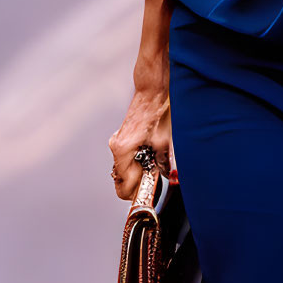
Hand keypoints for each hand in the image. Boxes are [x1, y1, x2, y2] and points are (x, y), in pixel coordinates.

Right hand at [108, 84, 172, 201]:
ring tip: (157, 166)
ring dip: (141, 173)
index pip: (123, 186)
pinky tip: (153, 156)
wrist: (154, 89)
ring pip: (126, 170)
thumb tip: (165, 176)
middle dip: (139, 184)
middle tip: (157, 180)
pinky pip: (129, 159)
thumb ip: (163, 163)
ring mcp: (119, 142)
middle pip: (123, 180)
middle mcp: (117, 147)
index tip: (151, 193)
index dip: (138, 193)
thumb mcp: (166, 140)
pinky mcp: (125, 138)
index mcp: (123, 150)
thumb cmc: (158, 108)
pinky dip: (139, 163)